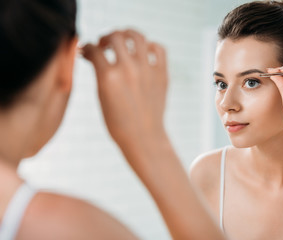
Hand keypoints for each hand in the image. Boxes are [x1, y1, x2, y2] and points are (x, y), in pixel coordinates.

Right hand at [82, 29, 167, 146]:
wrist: (143, 138)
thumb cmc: (118, 123)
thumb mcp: (102, 97)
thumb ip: (99, 73)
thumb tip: (93, 55)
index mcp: (108, 77)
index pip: (93, 49)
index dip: (87, 47)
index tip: (88, 51)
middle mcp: (128, 69)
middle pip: (115, 36)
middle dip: (105, 37)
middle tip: (104, 44)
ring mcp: (147, 70)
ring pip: (137, 36)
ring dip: (126, 34)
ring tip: (123, 41)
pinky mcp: (162, 74)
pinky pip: (159, 48)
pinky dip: (150, 45)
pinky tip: (143, 51)